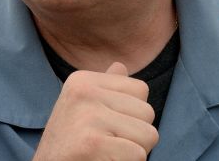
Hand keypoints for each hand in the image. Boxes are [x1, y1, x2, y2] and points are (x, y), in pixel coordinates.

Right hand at [33, 62, 158, 160]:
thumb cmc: (69, 143)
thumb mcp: (81, 108)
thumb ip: (103, 89)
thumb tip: (121, 66)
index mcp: (83, 80)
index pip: (140, 89)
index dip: (132, 115)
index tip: (106, 127)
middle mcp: (84, 92)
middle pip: (147, 112)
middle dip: (135, 135)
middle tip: (106, 144)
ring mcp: (88, 116)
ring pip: (148, 135)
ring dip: (133, 152)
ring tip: (105, 153)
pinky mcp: (92, 143)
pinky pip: (138, 155)